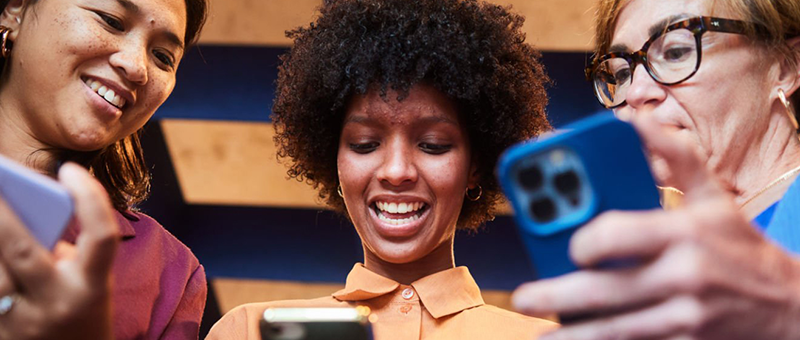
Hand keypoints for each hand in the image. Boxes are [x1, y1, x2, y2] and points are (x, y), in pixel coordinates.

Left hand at [0, 163, 118, 339]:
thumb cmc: (80, 310)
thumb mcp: (86, 281)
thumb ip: (61, 249)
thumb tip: (18, 212)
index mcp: (91, 286)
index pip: (101, 236)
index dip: (90, 200)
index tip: (71, 169)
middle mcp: (59, 304)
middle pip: (23, 250)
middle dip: (1, 212)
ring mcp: (24, 322)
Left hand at [512, 116, 799, 339]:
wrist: (789, 306)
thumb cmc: (737, 244)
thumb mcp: (714, 194)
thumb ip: (671, 154)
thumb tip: (628, 119)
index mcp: (684, 231)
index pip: (617, 234)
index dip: (582, 241)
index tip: (562, 244)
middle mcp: (684, 276)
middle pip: (605, 291)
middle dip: (556, 296)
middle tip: (523, 297)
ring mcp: (685, 317)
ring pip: (614, 331)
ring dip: (571, 335)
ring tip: (539, 335)